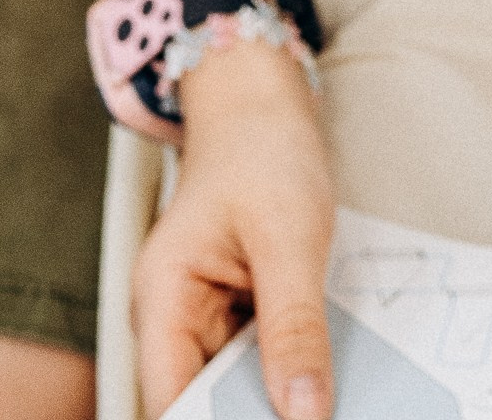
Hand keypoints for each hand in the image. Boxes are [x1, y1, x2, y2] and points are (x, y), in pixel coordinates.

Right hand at [136, 44, 337, 419]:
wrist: (262, 102)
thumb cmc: (261, 148)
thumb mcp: (288, 239)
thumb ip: (294, 328)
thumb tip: (303, 413)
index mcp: (163, 299)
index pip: (174, 402)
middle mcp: (175, 318)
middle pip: (207, 402)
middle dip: (261, 411)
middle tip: (317, 408)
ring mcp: (206, 318)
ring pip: (239, 388)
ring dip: (279, 393)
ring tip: (328, 392)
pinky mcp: (237, 314)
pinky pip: (262, 360)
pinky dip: (292, 368)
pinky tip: (325, 370)